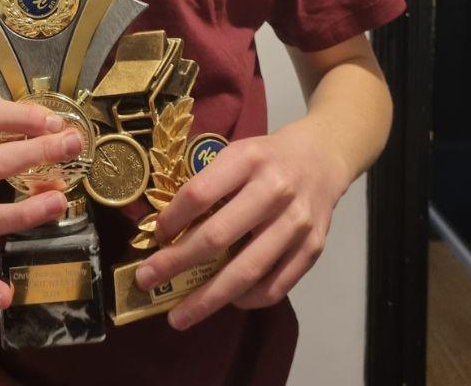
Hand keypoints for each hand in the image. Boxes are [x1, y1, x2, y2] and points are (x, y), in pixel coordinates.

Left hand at [134, 120, 351, 329]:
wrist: (323, 158)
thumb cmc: (267, 159)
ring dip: (208, 298)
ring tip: (179, 316)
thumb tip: (167, 234)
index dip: (171, 219)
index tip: (155, 237)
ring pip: (247, 271)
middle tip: (146, 281)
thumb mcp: (237, 154)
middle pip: (218, 236)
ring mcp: (297, 223)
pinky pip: (275, 287)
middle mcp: (275, 190)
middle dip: (176, 263)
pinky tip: (227, 301)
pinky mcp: (313, 248)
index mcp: (248, 159)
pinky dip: (247, 300)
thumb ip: (208, 186)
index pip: (199, 193)